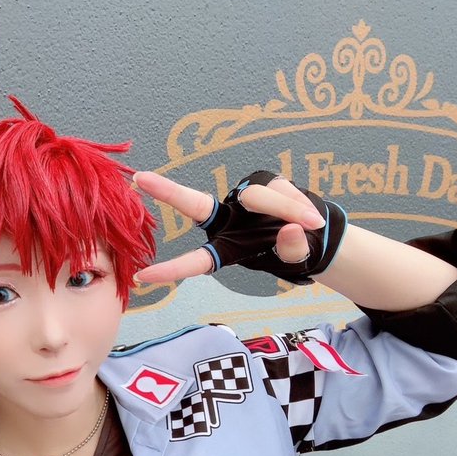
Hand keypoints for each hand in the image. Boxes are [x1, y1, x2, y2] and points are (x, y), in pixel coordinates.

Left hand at [133, 170, 344, 284]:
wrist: (316, 232)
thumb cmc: (294, 251)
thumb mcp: (295, 260)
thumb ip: (292, 249)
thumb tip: (290, 228)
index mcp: (225, 248)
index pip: (196, 260)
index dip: (173, 269)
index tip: (143, 276)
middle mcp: (226, 220)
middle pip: (195, 204)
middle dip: (167, 191)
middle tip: (140, 179)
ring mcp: (241, 198)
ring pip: (258, 196)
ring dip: (287, 208)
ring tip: (312, 222)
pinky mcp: (260, 181)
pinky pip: (279, 187)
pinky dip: (297, 201)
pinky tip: (311, 213)